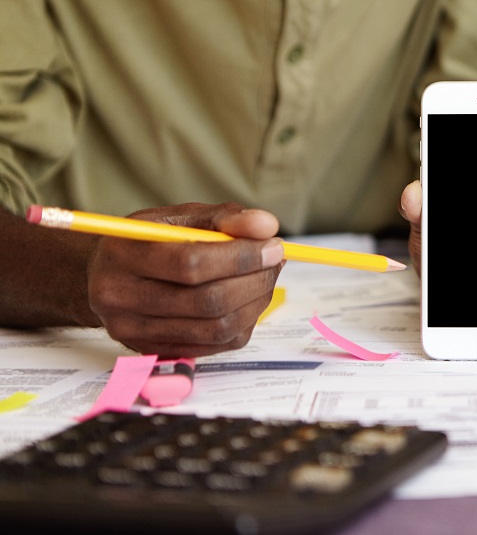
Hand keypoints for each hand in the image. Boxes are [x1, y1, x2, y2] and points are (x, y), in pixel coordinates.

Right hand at [86, 203, 284, 357]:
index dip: (241, 257)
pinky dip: (243, 322)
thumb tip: (267, 226)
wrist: (106, 276)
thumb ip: (224, 217)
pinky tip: (247, 299)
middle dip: (255, 280)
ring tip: (265, 278)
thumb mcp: (180, 217)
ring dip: (255, 303)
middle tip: (276, 261)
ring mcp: (133, 331)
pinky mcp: (153, 351)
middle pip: (207, 301)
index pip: (191, 263)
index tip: (273, 247)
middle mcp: (119, 298)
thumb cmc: (149, 241)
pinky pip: (215, 345)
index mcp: (122, 255)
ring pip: (216, 328)